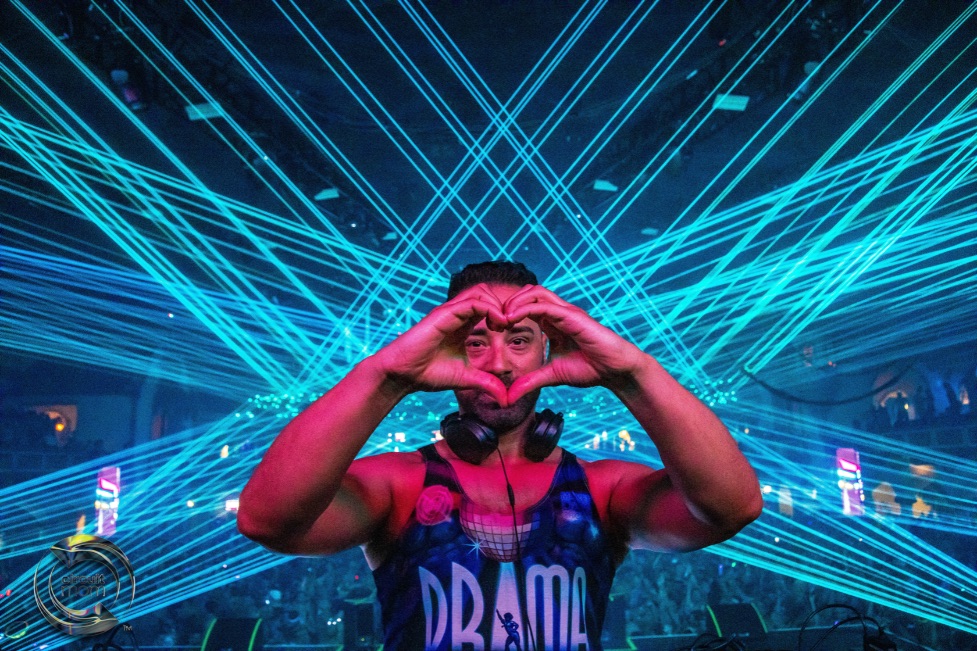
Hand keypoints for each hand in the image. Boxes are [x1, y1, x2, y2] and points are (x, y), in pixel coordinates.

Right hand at [372, 284, 510, 404]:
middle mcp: (457, 313)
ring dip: (498, 305)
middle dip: (504, 304)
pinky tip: (497, 325)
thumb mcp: (466, 378)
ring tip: (503, 325)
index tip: (511, 331)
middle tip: (510, 325)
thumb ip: (486, 383)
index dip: (505, 313)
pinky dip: (490, 309)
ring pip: (481, 291)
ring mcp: (450, 311)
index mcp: (463, 324)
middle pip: (487, 292)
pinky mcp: (444, 314)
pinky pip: (472, 302)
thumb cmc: (427, 373)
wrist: (402, 375)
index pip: (489, 305)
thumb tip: (506, 399)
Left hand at [502, 285, 645, 402]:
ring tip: (501, 318)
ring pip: (534, 292)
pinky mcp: (572, 316)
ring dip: (514, 302)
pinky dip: (525, 308)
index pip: (525, 306)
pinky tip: (512, 319)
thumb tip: (510, 396)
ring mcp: (565, 312)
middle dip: (507, 303)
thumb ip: (530, 381)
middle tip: (493, 321)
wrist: (615, 370)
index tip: (493, 329)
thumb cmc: (590, 369)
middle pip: (527, 293)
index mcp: (552, 323)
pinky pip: (545, 305)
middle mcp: (558, 313)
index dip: (506, 314)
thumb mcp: (552, 375)